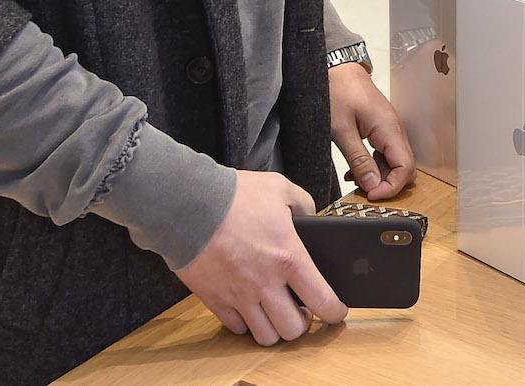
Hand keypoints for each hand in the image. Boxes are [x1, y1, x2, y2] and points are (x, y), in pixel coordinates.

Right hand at [174, 170, 344, 344]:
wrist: (189, 204)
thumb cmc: (234, 195)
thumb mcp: (280, 188)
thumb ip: (303, 203)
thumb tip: (310, 216)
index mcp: (289, 258)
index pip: (322, 301)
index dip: (334, 313)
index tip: (336, 312)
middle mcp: (265, 283)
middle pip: (293, 330)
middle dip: (302, 324)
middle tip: (301, 311)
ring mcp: (238, 295)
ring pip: (265, 336)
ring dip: (274, 329)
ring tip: (275, 313)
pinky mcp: (214, 299)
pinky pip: (235, 328)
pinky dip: (245, 323)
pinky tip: (248, 307)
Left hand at [329, 61, 414, 201]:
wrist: (336, 67)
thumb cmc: (337, 91)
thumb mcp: (341, 130)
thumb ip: (359, 159)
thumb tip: (372, 184)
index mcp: (388, 128)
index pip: (405, 167)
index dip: (391, 187)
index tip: (371, 195)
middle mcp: (394, 129)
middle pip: (404, 167)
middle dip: (387, 183)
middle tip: (363, 190)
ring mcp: (389, 128)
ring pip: (395, 162)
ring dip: (379, 175)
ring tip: (354, 179)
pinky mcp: (381, 128)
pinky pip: (385, 153)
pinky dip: (374, 165)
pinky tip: (355, 169)